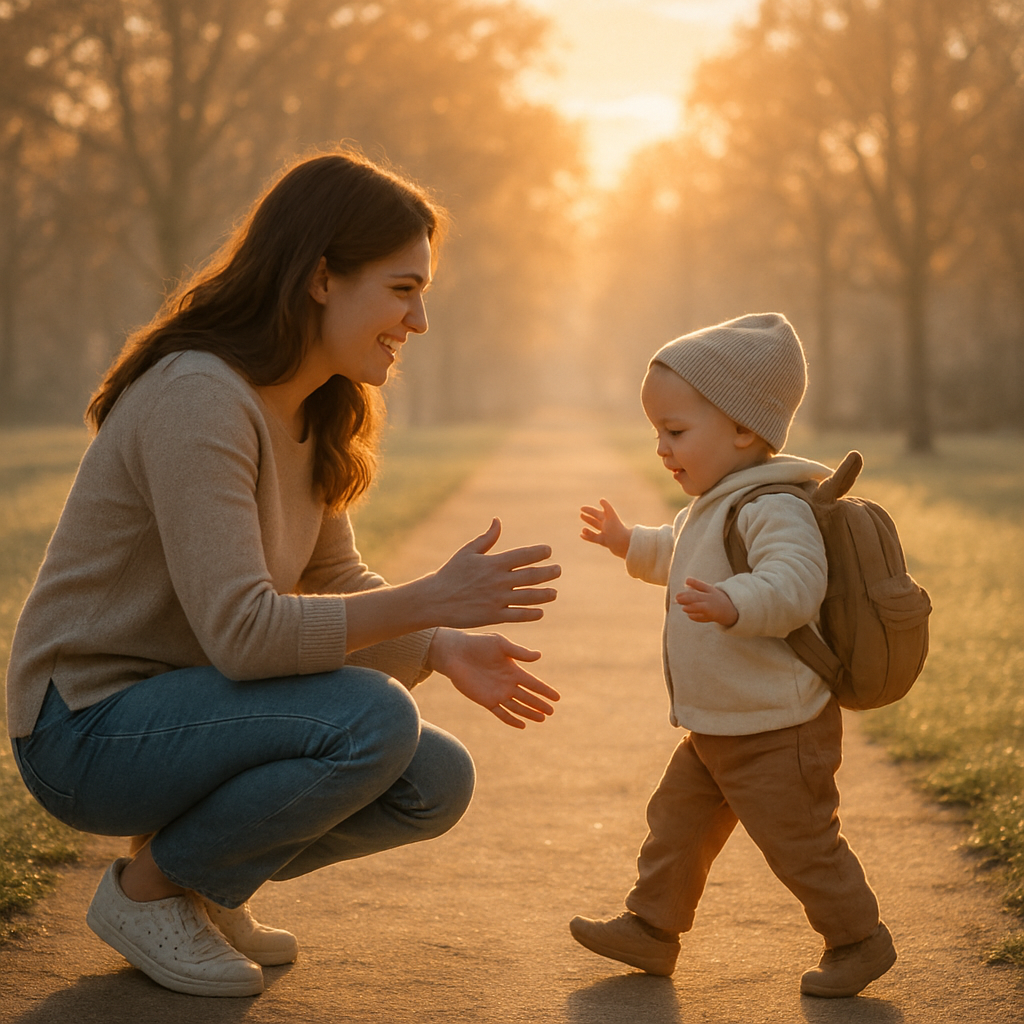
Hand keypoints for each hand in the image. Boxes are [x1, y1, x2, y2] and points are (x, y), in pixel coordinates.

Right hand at [427, 518, 559, 628]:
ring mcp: (497, 599)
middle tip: (558, 570)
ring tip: (554, 593)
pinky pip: (517, 615)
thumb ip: (486, 538)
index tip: (549, 551)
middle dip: (548, 573)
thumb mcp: (467, 552)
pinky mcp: (493, 616)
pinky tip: (540, 611)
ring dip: (544, 595)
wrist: (435, 599)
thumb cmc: (451, 573)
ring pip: (528, 596)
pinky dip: (531, 614)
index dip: (539, 553)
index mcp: (493, 563)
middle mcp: (498, 581)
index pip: (523, 555)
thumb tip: (498, 521)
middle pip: (531, 576)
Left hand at [427, 627, 559, 728]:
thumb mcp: (500, 644)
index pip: (533, 683)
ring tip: (542, 719)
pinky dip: (511, 720)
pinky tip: (522, 725)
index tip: (557, 698)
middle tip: (551, 712)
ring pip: (517, 707)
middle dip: (540, 704)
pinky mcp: (485, 700)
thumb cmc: (478, 644)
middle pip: (527, 697)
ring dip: (529, 713)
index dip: (545, 690)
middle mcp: (508, 683)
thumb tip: (539, 656)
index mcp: (514, 670)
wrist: (456, 652)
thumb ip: (519, 652)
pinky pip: (501, 713)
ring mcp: (497, 693)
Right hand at [580, 499, 631, 558]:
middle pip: (595, 521)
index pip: (596, 513)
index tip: (581, 508)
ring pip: (594, 531)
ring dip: (587, 530)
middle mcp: (606, 526)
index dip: (589, 510)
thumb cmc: (617, 528)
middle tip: (581, 514)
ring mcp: (605, 534)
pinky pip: (594, 539)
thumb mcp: (611, 516)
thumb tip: (601, 499)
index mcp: (608, 519)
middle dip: (588, 518)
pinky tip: (581, 536)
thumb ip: (607, 507)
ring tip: (583, 529)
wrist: (624, 542)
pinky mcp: (604, 542)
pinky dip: (587, 537)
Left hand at [676, 577, 738, 625]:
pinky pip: (702, 617)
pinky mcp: (712, 617)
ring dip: (691, 608)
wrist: (731, 611)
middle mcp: (711, 598)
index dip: (694, 583)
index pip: (702, 585)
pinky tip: (690, 615)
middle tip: (677, 598)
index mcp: (710, 590)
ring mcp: (712, 608)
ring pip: (700, 608)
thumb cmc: (716, 599)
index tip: (686, 581)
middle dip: (687, 598)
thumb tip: (686, 581)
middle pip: (698, 597)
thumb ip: (698, 585)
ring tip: (684, 608)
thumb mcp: (709, 590)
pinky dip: (695, 617)